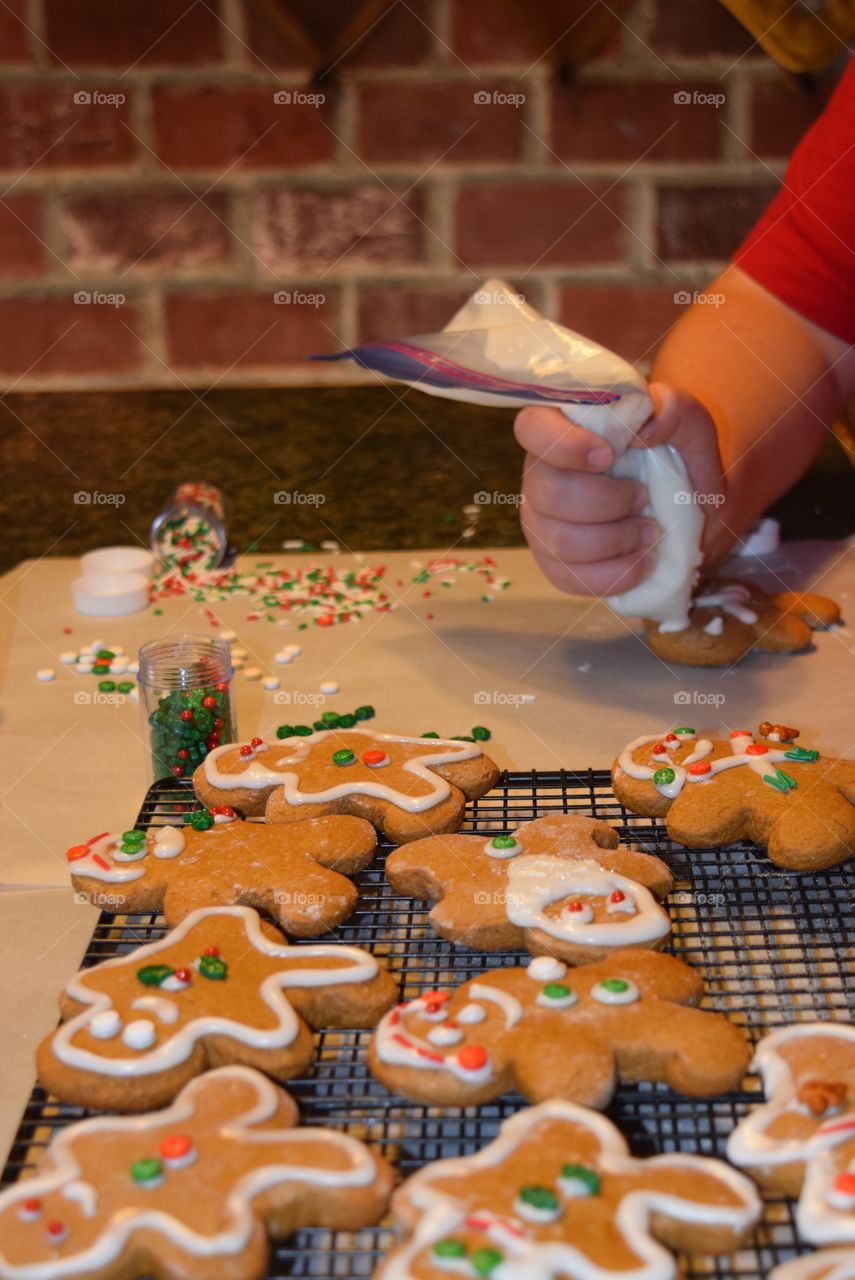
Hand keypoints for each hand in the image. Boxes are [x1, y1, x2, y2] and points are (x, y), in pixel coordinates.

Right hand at [514, 383, 723, 596]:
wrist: (692, 509)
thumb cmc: (678, 458)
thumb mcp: (689, 422)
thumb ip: (673, 410)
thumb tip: (642, 429)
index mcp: (561, 429)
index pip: (531, 427)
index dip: (563, 445)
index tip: (608, 456)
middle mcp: (540, 475)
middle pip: (548, 493)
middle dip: (606, 502)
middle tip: (644, 498)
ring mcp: (542, 522)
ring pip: (559, 541)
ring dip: (615, 540)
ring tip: (650, 532)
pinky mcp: (555, 562)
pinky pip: (569, 578)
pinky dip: (613, 575)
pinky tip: (642, 562)